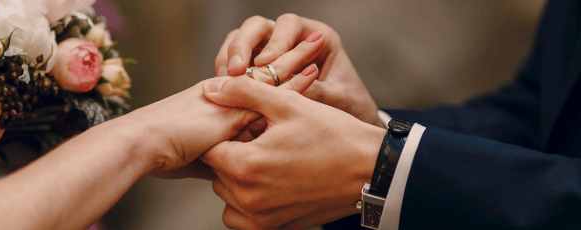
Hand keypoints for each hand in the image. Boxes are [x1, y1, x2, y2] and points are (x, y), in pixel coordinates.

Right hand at [108, 65, 319, 176]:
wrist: (143, 145)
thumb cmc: (161, 153)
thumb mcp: (198, 157)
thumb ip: (218, 158)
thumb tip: (231, 171)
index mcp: (216, 102)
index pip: (252, 85)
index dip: (275, 75)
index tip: (296, 66)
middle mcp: (225, 93)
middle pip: (264, 73)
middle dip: (289, 58)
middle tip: (313, 43)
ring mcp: (231, 97)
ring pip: (270, 75)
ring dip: (296, 61)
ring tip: (319, 45)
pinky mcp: (235, 105)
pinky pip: (270, 91)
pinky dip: (293, 83)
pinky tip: (313, 73)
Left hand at [201, 77, 386, 228]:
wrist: (371, 169)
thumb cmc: (333, 134)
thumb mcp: (288, 104)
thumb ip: (244, 93)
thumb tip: (211, 89)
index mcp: (246, 166)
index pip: (209, 150)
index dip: (226, 134)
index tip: (248, 126)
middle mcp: (249, 198)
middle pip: (217, 175)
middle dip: (232, 156)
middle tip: (261, 141)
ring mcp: (264, 218)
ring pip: (228, 198)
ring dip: (238, 181)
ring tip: (267, 162)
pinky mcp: (278, 228)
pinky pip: (246, 219)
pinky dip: (251, 204)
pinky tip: (273, 183)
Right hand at [215, 14, 382, 126]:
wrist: (346, 131)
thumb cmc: (348, 107)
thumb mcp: (336, 98)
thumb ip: (314, 90)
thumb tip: (286, 89)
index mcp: (315, 36)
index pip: (288, 25)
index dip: (275, 42)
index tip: (266, 63)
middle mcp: (289, 39)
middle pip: (257, 27)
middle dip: (243, 45)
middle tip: (236, 71)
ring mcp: (268, 52)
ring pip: (239, 41)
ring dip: (229, 59)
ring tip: (225, 82)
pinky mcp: (253, 71)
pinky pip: (233, 63)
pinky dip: (226, 75)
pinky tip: (224, 93)